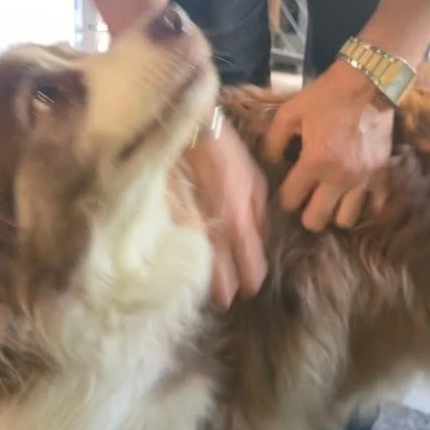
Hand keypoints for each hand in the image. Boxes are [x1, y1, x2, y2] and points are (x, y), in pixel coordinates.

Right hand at [183, 122, 267, 308]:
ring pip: (198, 274)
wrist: (189, 134)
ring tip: (207, 288)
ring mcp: (189, 232)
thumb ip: (260, 217)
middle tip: (227, 295)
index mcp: (239, 223)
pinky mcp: (168, 225)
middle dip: (226, 292)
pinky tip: (186, 266)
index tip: (249, 286)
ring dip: (204, 284)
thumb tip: (260, 242)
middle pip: (221, 283)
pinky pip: (179, 255)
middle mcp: (214, 234)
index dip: (252, 281)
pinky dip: (185, 264)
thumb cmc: (226, 155)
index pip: (251, 270)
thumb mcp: (256, 182)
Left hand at [262, 60, 392, 231]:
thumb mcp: (290, 113)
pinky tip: (355, 194)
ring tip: (331, 199)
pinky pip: (375, 207)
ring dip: (335, 212)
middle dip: (307, 214)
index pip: (290, 200)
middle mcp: (339, 177)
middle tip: (307, 201)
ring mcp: (364, 179)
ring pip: (346, 220)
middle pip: (317, 220)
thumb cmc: (326, 97)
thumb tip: (271, 164)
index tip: (287, 190)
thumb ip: (273, 141)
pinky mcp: (383, 175)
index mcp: (314, 161)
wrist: (368, 83)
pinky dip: (364, 205)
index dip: (284, 198)